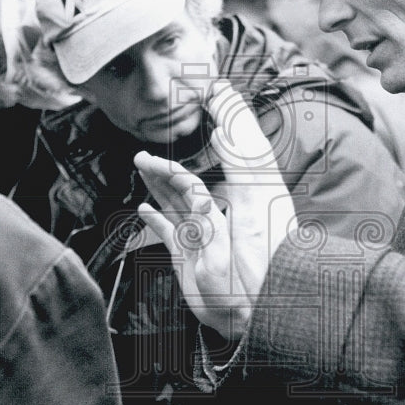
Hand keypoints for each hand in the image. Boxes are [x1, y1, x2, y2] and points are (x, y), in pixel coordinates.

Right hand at [134, 80, 297, 338]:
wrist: (260, 310)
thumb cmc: (265, 253)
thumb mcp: (256, 195)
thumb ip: (239, 154)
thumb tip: (222, 119)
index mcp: (245, 190)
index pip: (225, 148)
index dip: (214, 121)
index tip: (202, 94)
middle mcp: (222, 209)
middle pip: (189, 178)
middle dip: (167, 164)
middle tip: (143, 151)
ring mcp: (204, 234)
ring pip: (175, 200)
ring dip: (157, 182)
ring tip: (139, 165)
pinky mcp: (190, 258)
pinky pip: (169, 232)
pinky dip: (155, 219)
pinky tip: (143, 209)